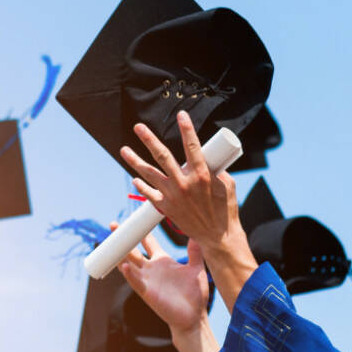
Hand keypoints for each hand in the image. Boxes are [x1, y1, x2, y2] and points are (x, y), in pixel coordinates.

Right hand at [116, 226, 209, 337]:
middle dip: (122, 238)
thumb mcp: (196, 269)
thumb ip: (195, 253)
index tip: (135, 218)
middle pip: (132, 250)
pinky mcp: (147, 293)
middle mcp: (151, 269)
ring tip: (112, 242)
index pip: (148, 242)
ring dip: (120, 253)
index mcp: (162, 261)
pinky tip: (124, 266)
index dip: (141, 231)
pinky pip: (135, 282)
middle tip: (113, 225)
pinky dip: (129, 274)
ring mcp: (147, 280)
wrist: (194, 317)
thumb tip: (197, 235)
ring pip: (129, 263)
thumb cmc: (195, 294)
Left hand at [118, 110, 259, 314]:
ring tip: (124, 150)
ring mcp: (172, 195)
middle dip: (149, 139)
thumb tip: (207, 160)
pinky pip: (148, 193)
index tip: (181, 114)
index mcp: (202, 175)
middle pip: (162, 156)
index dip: (186, 128)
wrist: (216, 236)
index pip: (192, 146)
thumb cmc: (225, 210)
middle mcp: (184, 183)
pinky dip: (141, 185)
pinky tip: (134, 178)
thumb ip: (216, 170)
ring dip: (134, 161)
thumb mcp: (227, 185)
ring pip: (148, 173)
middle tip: (138, 127)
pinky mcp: (165, 207)